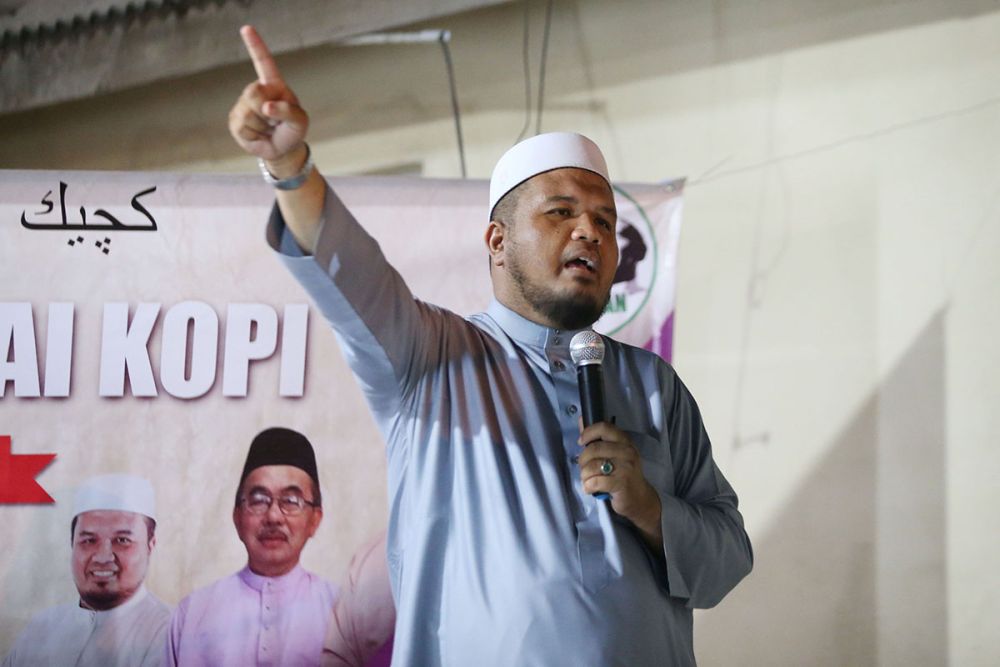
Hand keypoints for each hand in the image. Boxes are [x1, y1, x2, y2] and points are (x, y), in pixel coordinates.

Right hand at [228, 25, 308, 170]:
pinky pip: (243, 127)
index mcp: (274, 85)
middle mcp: (256, 91)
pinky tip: (259, 135)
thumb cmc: (293, 130)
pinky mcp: (235, 121)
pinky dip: (255, 136)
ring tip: (269, 129)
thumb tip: (266, 107)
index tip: (246, 28)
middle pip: (253, 92)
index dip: (255, 45)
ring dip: (263, 127)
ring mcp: (243, 105)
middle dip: (266, 110)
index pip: (264, 62)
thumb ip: (288, 111)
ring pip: (248, 114)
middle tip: (275, 120)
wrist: (282, 149)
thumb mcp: (300, 121)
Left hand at [578, 422, 662, 545]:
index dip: (588, 433)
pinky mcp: (621, 483)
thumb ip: (597, 438)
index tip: (581, 442)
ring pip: (592, 466)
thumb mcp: (613, 454)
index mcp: (624, 441)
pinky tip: (591, 488)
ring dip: (584, 476)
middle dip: (582, 460)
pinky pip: (595, 482)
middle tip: (584, 468)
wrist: (639, 498)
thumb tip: (581, 420)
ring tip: (588, 480)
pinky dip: (588, 486)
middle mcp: (627, 451)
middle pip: (593, 449)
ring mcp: (625, 467)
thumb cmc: (623, 474)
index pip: (604, 427)